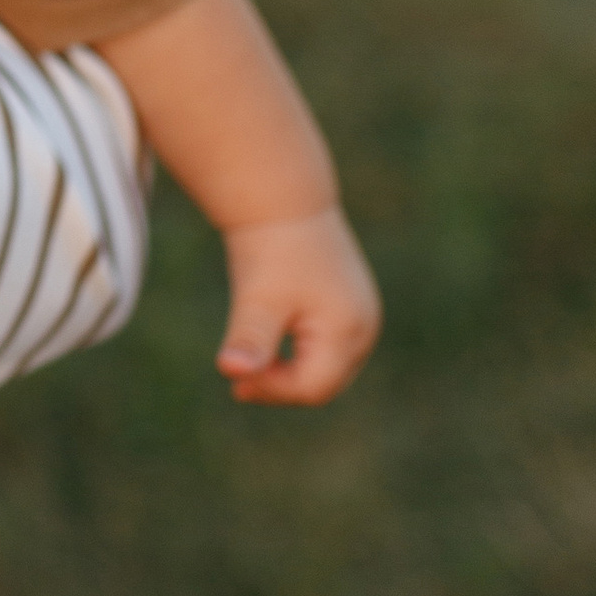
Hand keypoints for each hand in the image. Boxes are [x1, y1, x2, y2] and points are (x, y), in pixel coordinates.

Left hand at [217, 207, 381, 403]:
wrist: (284, 203)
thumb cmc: (270, 250)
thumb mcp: (257, 299)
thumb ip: (249, 340)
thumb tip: (230, 370)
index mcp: (348, 329)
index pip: (313, 388)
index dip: (273, 391)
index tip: (235, 381)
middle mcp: (365, 329)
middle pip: (324, 384)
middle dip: (282, 388)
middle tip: (238, 384)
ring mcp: (362, 319)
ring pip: (327, 370)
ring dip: (290, 375)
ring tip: (251, 367)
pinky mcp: (351, 310)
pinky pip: (328, 351)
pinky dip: (299, 358)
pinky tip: (268, 349)